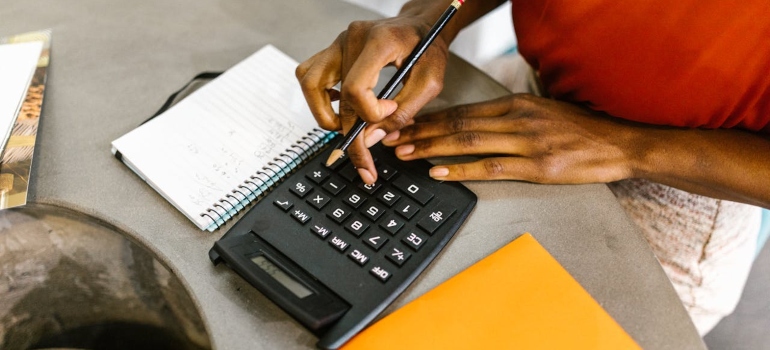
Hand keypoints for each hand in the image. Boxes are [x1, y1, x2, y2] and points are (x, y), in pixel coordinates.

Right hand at [295, 16, 449, 183]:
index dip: (369, 113)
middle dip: (351, 135)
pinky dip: (319, 97)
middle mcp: (352, 38)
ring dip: (324, 115)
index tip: (388, 113)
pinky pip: (309, 75)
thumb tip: (371, 140)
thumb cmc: (428, 48)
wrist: (422, 25)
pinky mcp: (332, 49)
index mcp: (379, 42)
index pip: (356, 88)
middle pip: (337, 96)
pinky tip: (340, 106)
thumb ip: (402, 113)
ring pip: (310, 84)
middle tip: (364, 163)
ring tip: (346, 131)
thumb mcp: (429, 82)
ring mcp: (338, 42)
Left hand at [381, 94, 640, 183]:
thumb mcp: (543, 111)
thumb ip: (510, 115)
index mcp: (517, 104)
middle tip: (392, 138)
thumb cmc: (580, 130)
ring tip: (405, 153)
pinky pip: (492, 167)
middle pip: (459, 124)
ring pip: (469, 142)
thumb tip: (475, 123)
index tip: (406, 124)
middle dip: (421, 131)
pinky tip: (439, 172)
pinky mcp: (538, 167)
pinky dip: (461, 169)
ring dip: (432, 148)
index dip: (430, 118)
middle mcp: (518, 119)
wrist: (619, 144)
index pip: (463, 110)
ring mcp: (527, 142)